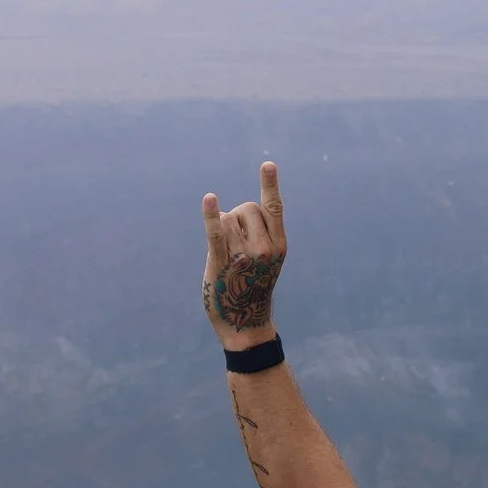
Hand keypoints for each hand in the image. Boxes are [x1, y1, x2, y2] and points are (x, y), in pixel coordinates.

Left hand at [202, 161, 286, 347]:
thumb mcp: (266, 259)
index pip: (273, 208)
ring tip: (227, 254)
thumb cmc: (254, 287)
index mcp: (279, 244)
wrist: (245, 323)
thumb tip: (222, 211)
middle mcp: (265, 248)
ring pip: (226, 218)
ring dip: (221, 230)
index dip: (270, 184)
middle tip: (236, 244)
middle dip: (236, 217)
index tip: (267, 164)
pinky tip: (208, 200)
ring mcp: (244, 256)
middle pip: (244, 208)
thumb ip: (257, 234)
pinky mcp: (222, 263)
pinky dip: (210, 216)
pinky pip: (216, 233)